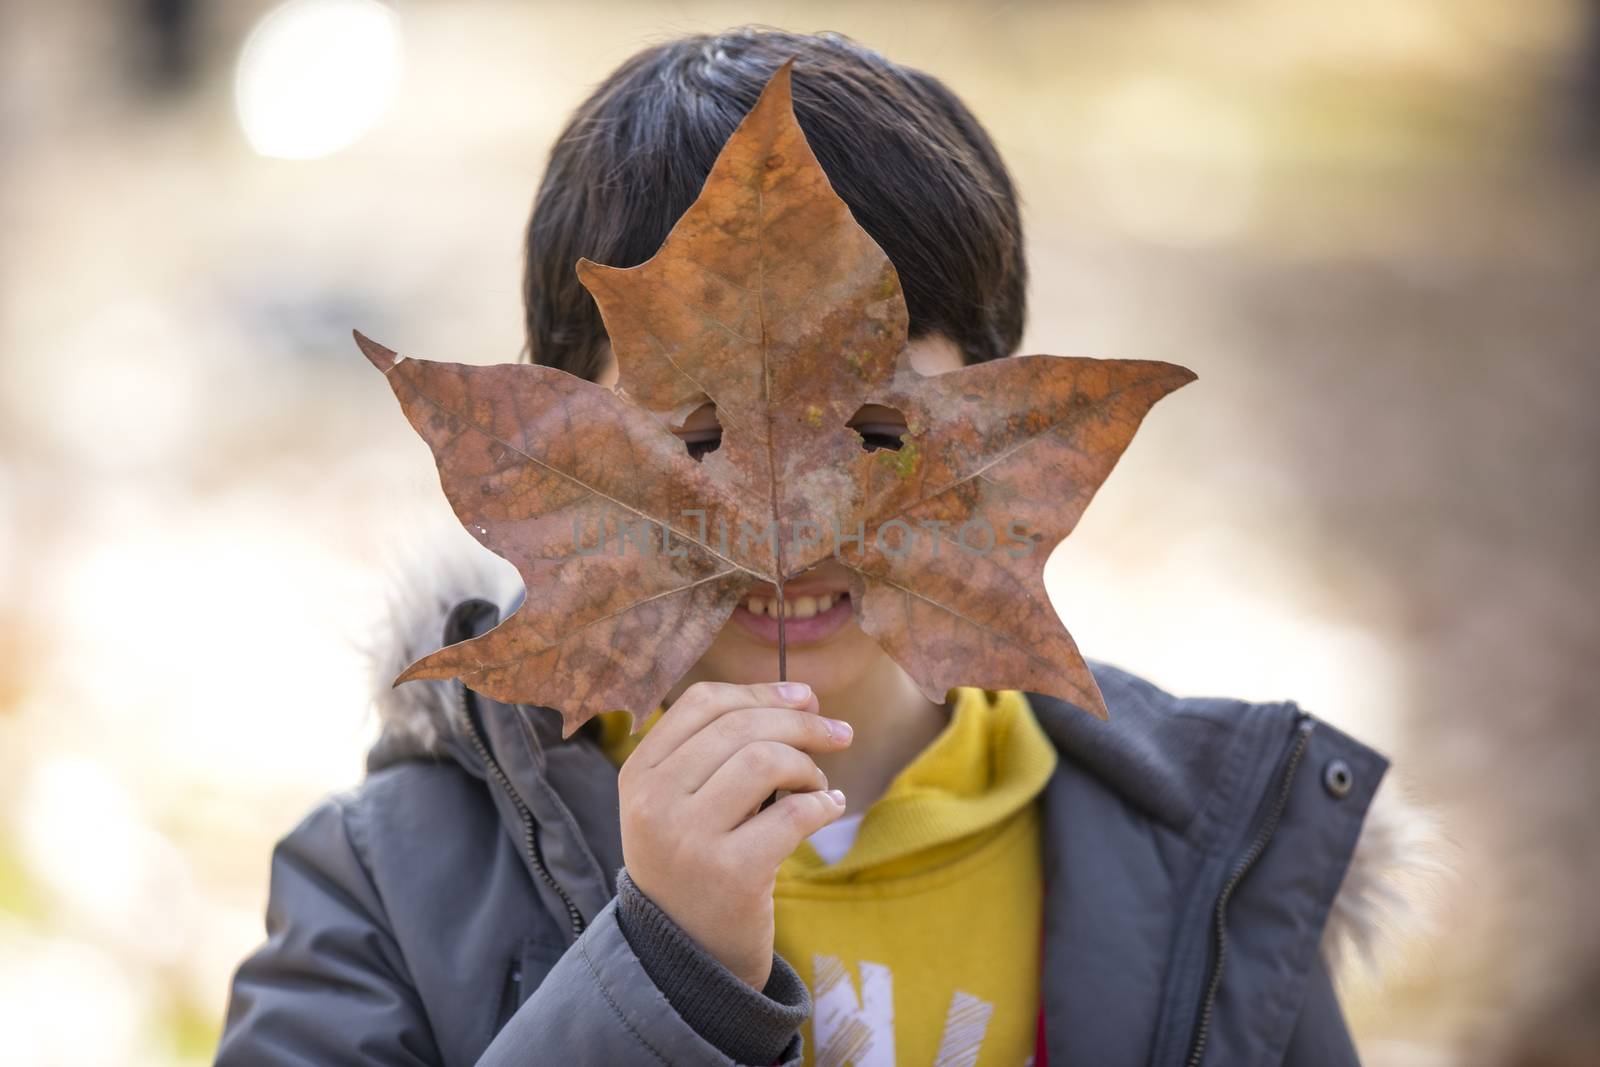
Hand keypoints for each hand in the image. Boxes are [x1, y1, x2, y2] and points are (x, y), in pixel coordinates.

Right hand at [618, 680, 852, 989]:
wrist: (685, 958)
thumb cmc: (695, 864)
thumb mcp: (680, 803)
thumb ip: (719, 751)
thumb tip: (800, 697)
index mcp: (638, 773)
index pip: (702, 702)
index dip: (760, 690)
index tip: (805, 696)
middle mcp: (654, 801)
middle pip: (741, 727)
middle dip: (802, 723)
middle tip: (839, 733)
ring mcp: (688, 838)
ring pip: (765, 760)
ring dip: (808, 766)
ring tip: (817, 785)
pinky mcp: (730, 874)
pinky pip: (794, 814)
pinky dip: (824, 804)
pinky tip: (830, 807)